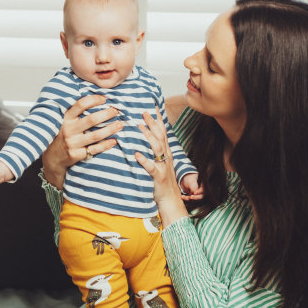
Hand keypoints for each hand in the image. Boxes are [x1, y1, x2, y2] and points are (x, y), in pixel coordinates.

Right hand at [41, 95, 122, 189]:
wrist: (53, 157)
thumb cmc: (63, 135)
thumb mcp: (65, 121)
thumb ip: (77, 112)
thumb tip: (98, 98)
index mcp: (66, 119)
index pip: (80, 105)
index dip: (93, 100)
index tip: (104, 98)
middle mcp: (69, 130)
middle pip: (91, 120)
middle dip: (106, 114)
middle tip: (116, 111)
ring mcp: (72, 143)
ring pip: (95, 135)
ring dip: (110, 129)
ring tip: (120, 125)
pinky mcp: (76, 155)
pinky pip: (95, 149)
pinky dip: (106, 145)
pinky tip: (114, 140)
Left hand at [135, 107, 188, 227]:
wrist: (171, 200)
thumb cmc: (163, 182)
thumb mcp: (161, 163)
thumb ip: (155, 151)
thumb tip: (147, 137)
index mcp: (166, 153)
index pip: (163, 132)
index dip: (158, 119)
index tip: (153, 107)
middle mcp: (166, 157)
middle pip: (160, 136)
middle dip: (152, 123)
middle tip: (144, 112)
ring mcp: (163, 166)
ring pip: (157, 148)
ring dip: (148, 136)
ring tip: (139, 127)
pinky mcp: (158, 177)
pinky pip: (151, 167)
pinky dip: (144, 160)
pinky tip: (136, 154)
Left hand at [180, 173, 203, 200]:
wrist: (184, 178)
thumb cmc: (189, 177)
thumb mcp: (191, 181)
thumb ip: (194, 186)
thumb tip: (195, 193)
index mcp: (203, 184)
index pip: (203, 189)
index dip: (200, 192)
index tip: (195, 193)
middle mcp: (200, 189)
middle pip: (201, 195)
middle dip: (196, 197)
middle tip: (191, 197)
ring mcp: (196, 193)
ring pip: (195, 198)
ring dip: (189, 198)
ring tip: (184, 196)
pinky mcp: (192, 195)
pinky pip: (190, 198)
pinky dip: (186, 198)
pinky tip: (182, 197)